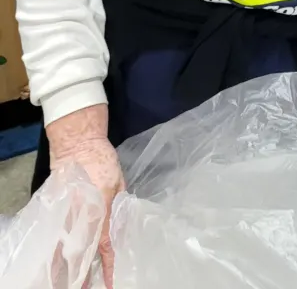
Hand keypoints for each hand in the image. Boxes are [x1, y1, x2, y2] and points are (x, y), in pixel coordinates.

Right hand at [47, 105, 124, 287]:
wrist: (77, 143)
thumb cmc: (102, 160)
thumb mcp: (118, 183)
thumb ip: (118, 207)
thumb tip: (120, 226)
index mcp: (99, 213)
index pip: (105, 248)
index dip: (109, 269)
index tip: (109, 285)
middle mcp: (79, 219)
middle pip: (79, 256)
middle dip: (81, 277)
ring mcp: (64, 216)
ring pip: (62, 252)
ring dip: (66, 270)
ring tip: (71, 283)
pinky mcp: (55, 211)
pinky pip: (54, 239)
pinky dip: (56, 254)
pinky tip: (58, 265)